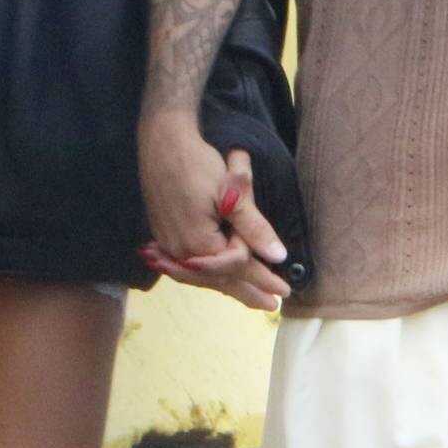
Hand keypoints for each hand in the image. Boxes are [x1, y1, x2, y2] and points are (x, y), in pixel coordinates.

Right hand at [138, 116, 291, 311]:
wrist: (161, 140)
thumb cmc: (198, 163)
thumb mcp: (231, 194)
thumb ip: (254, 228)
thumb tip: (278, 257)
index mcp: (198, 244)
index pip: (237, 267)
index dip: (262, 277)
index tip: (286, 289)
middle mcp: (179, 252)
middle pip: (219, 279)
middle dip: (247, 291)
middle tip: (271, 306)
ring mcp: (168, 245)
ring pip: (203, 276)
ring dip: (227, 286)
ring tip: (248, 297)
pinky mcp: (163, 235)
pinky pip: (190, 266)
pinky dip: (208, 274)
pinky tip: (215, 277)